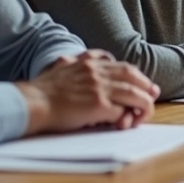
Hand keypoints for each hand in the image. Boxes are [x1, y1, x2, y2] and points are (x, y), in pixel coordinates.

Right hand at [17, 49, 159, 134]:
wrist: (31, 103)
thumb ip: (73, 64)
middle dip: (145, 86)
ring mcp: (99, 88)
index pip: (121, 66)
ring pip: (134, 94)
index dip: (135, 75)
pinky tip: (127, 123)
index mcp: (88, 62)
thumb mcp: (60, 68)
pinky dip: (127, 117)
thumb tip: (72, 59)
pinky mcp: (98, 104)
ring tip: (145, 113)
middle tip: (153, 95)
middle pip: (132, 75)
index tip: (142, 82)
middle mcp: (97, 72)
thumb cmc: (41, 91)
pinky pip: (122, 111)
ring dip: (143, 105)